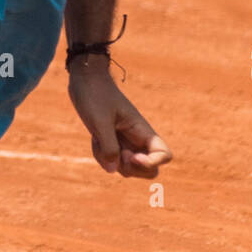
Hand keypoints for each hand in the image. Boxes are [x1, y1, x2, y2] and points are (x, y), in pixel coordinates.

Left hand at [68, 61, 172, 177]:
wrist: (86, 81)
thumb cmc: (95, 96)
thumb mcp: (100, 122)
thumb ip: (108, 147)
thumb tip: (114, 170)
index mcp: (143, 130)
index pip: (164, 156)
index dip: (152, 163)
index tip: (132, 156)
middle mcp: (138, 139)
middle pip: (149, 169)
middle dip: (132, 169)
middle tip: (116, 153)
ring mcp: (126, 142)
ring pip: (127, 168)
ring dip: (112, 162)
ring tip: (99, 140)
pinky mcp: (113, 142)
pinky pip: (112, 160)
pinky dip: (102, 156)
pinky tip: (94, 139)